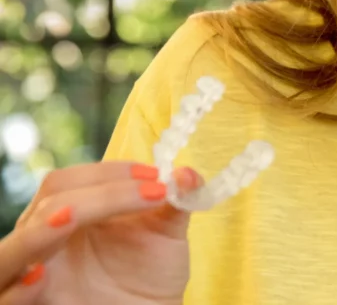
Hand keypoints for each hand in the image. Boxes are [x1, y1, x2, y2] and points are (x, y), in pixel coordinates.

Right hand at [3, 161, 200, 304]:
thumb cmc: (150, 276)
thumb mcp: (167, 235)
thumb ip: (175, 202)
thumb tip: (189, 174)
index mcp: (70, 212)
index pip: (69, 180)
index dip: (110, 173)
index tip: (156, 178)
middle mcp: (43, 240)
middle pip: (49, 203)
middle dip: (97, 194)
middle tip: (148, 192)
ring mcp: (32, 275)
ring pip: (13, 249)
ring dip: (38, 232)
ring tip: (70, 218)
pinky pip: (5, 299)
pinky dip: (17, 290)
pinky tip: (40, 277)